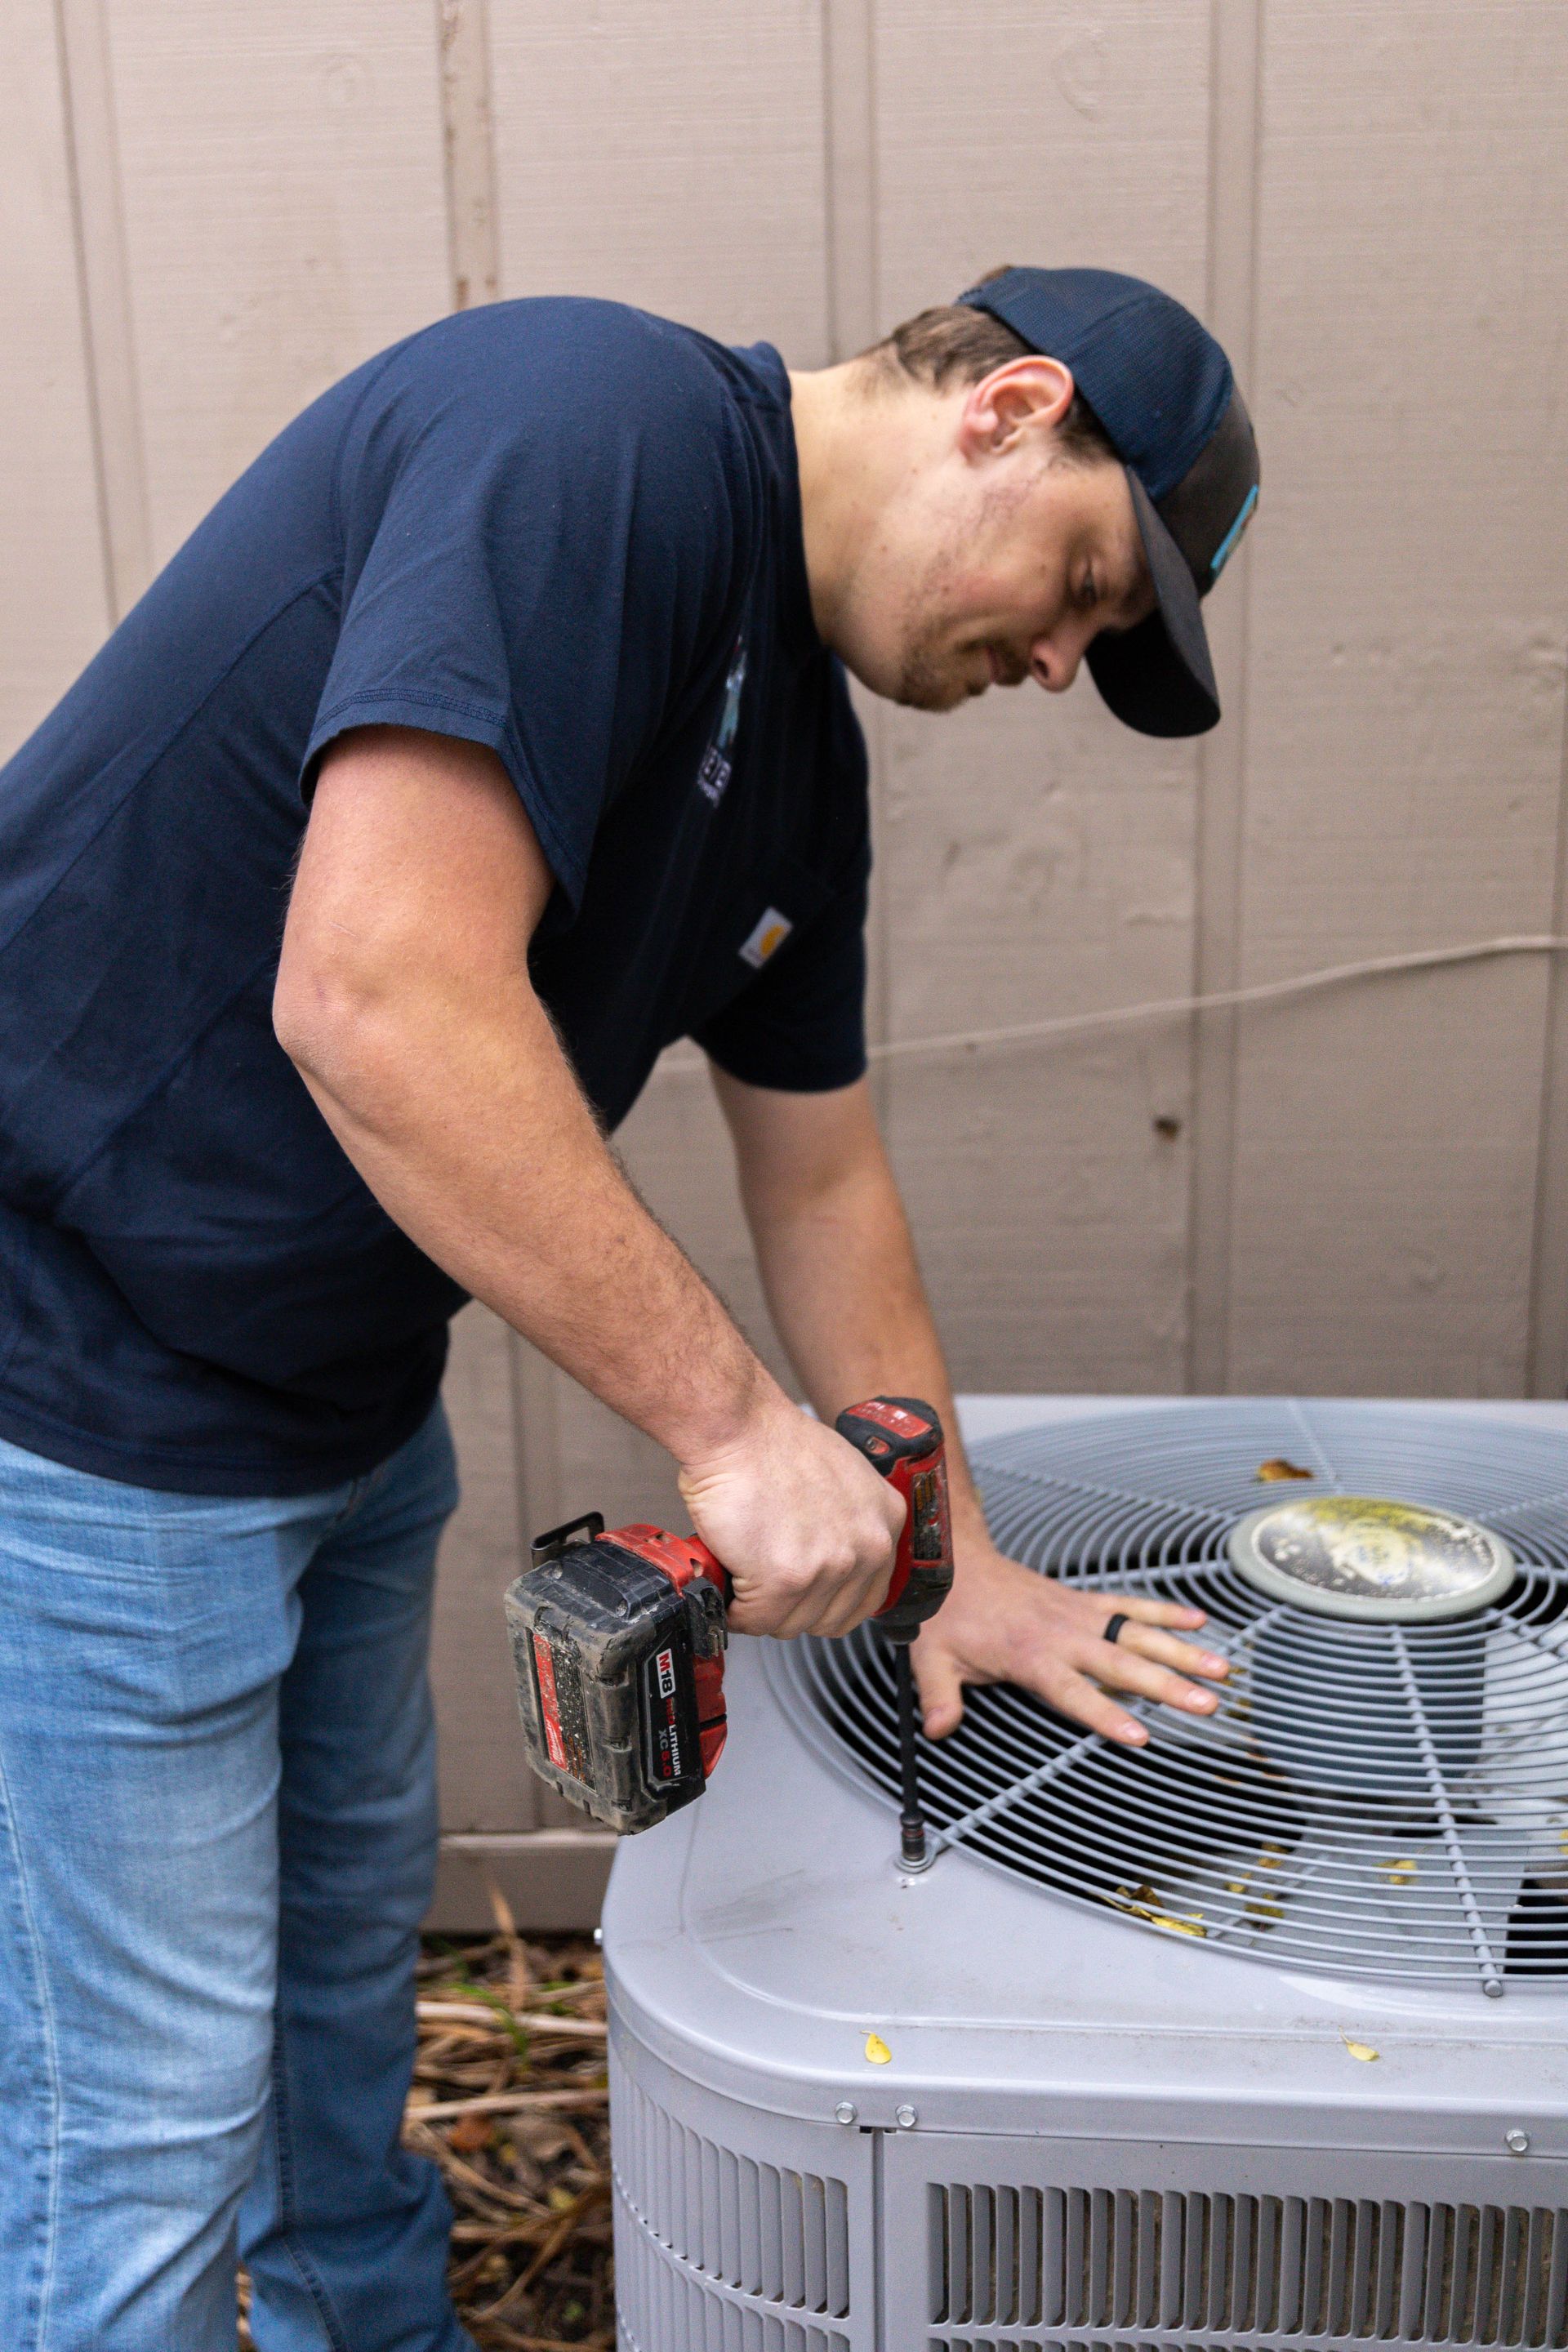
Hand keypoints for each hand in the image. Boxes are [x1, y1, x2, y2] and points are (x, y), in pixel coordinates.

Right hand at [678, 1397, 905, 1638]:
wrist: (739, 1428)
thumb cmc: (774, 1442)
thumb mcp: (841, 1477)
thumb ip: (847, 1523)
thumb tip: (828, 1559)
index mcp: (886, 1521)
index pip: (868, 1597)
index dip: (827, 1601)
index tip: (804, 1596)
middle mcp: (869, 1546)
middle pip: (831, 1618)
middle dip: (792, 1608)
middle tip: (766, 1585)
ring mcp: (831, 1565)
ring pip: (791, 1624)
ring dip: (761, 1609)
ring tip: (745, 1574)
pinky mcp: (787, 1579)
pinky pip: (755, 1621)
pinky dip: (735, 1609)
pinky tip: (729, 1578)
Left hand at [912, 1534, 1229, 1745]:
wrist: (955, 1563)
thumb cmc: (946, 1614)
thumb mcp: (931, 1660)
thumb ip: (940, 1698)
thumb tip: (939, 1731)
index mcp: (1030, 1655)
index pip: (1074, 1692)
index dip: (1105, 1714)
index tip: (1139, 1734)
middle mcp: (1063, 1634)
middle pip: (1123, 1665)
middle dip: (1168, 1685)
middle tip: (1207, 1704)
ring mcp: (1078, 1615)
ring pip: (1138, 1633)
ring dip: (1182, 1650)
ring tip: (1221, 1668)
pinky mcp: (1083, 1601)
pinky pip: (1130, 1605)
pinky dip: (1165, 1611)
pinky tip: (1199, 1620)